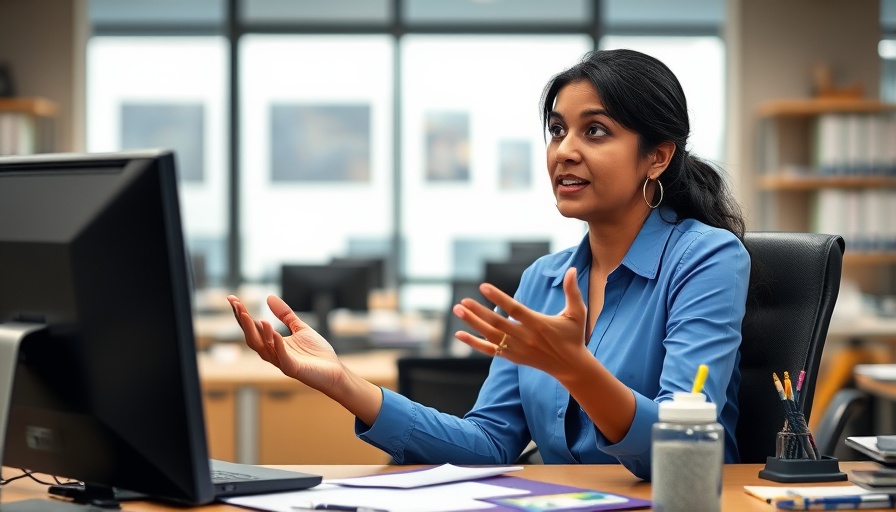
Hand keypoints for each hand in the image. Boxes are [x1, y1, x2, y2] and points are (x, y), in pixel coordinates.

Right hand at [227, 294, 345, 391]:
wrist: (334, 371)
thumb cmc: (317, 353)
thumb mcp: (300, 328)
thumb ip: (285, 315)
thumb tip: (268, 297)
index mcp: (273, 344)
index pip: (253, 328)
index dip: (242, 314)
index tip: (232, 298)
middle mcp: (273, 353)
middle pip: (252, 338)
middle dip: (242, 321)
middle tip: (236, 304)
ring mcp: (282, 362)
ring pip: (262, 347)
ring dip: (255, 331)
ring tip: (248, 314)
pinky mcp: (293, 369)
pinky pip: (281, 357)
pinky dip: (276, 344)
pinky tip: (273, 332)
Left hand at [452, 267, 590, 377]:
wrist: (571, 367)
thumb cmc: (574, 336)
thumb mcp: (577, 313)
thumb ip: (572, 291)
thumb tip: (571, 269)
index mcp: (539, 324)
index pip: (515, 310)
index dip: (499, 299)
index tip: (483, 287)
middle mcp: (526, 338)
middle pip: (497, 324)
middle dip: (478, 313)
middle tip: (462, 301)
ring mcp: (517, 349)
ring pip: (490, 336)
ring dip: (472, 323)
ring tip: (458, 310)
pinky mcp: (512, 357)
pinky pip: (489, 350)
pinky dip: (474, 343)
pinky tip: (459, 334)